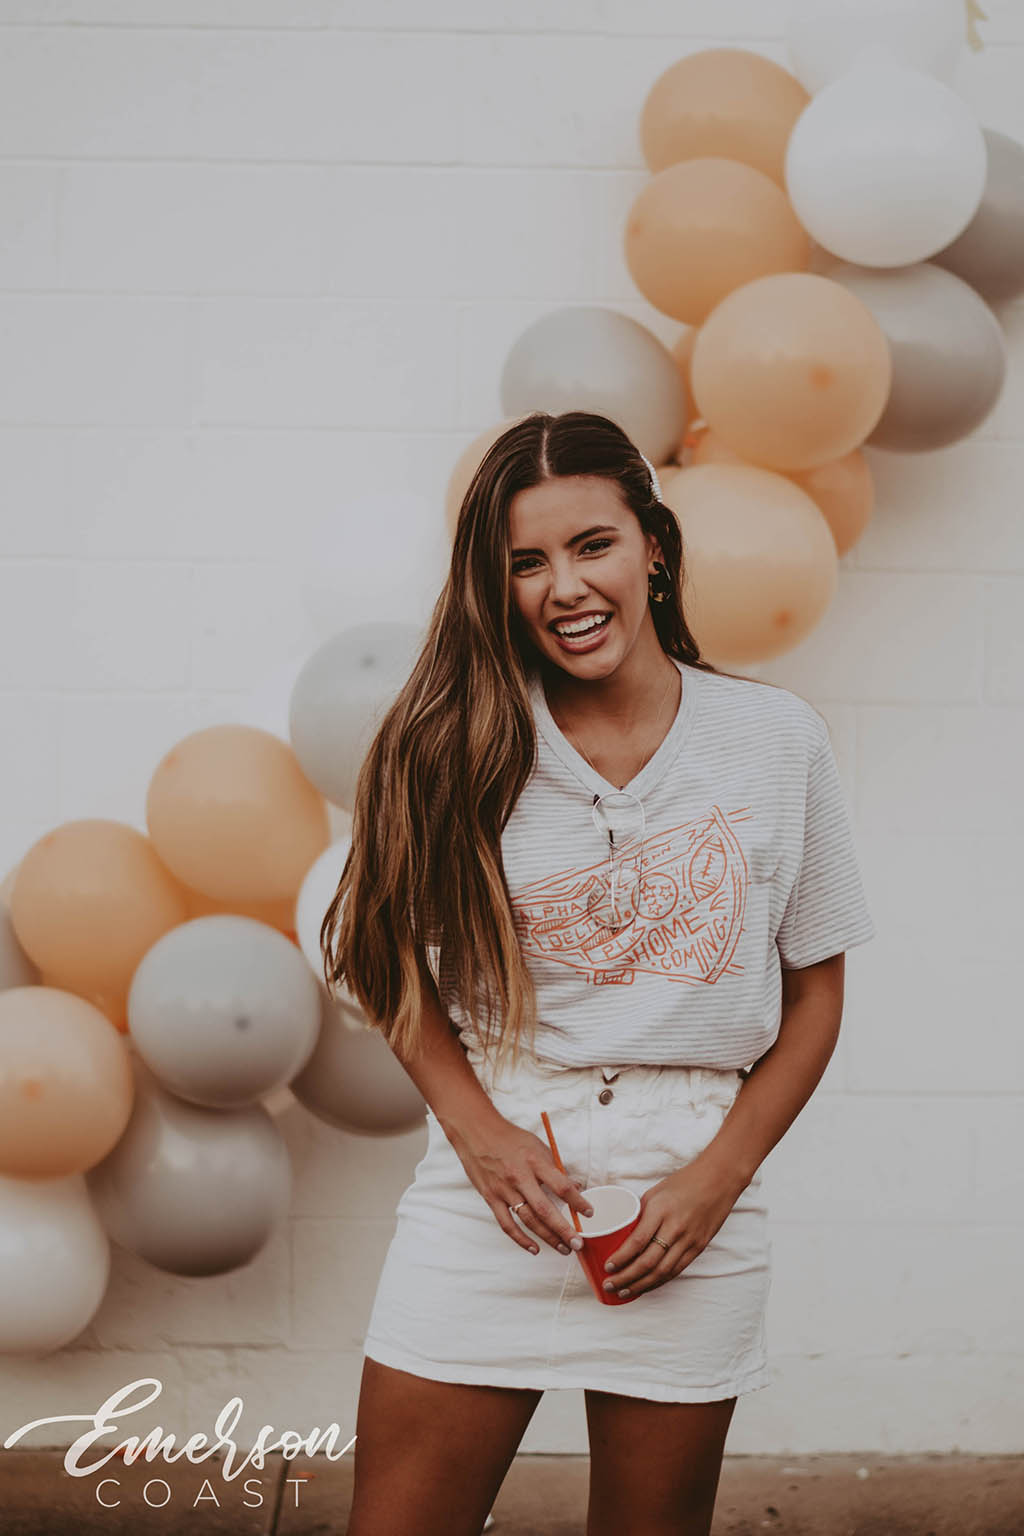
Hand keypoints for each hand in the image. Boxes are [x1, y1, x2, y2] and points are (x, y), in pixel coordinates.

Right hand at [448, 1111, 593, 1256]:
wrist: (476, 1132)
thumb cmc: (509, 1137)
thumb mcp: (536, 1145)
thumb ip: (554, 1167)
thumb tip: (575, 1185)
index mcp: (535, 1161)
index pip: (561, 1185)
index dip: (577, 1201)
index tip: (589, 1213)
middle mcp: (520, 1177)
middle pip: (545, 1209)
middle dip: (564, 1229)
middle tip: (577, 1243)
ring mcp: (504, 1189)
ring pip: (528, 1220)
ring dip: (547, 1237)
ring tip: (563, 1248)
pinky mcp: (491, 1198)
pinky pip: (507, 1224)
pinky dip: (521, 1239)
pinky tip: (534, 1248)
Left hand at [599, 1158, 745, 1298]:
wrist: (718, 1180)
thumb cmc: (683, 1183)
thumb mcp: (655, 1193)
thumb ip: (642, 1215)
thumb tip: (623, 1234)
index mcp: (660, 1211)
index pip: (637, 1241)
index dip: (621, 1258)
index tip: (607, 1267)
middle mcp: (675, 1228)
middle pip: (648, 1262)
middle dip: (626, 1277)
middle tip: (609, 1284)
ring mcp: (689, 1240)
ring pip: (662, 1271)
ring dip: (641, 1284)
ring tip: (624, 1291)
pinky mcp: (698, 1247)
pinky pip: (676, 1270)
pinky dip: (660, 1281)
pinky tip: (647, 1286)